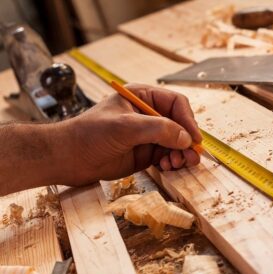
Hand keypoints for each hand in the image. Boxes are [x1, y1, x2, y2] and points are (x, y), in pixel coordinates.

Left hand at [59, 83, 201, 184]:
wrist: (69, 158)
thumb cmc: (91, 134)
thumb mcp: (126, 127)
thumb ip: (158, 129)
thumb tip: (186, 138)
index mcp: (143, 97)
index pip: (175, 104)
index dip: (188, 120)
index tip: (194, 138)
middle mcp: (148, 115)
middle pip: (179, 124)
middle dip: (187, 140)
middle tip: (192, 156)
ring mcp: (147, 135)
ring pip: (176, 142)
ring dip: (181, 153)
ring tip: (178, 163)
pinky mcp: (145, 153)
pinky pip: (167, 155)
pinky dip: (172, 161)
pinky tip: (168, 167)